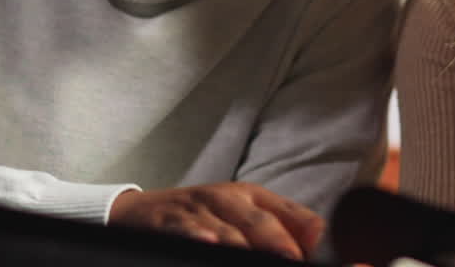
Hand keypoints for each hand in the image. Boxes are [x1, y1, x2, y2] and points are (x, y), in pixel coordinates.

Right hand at [108, 183, 323, 259]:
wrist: (141, 210)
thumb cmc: (201, 215)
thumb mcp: (240, 214)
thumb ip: (278, 225)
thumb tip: (313, 243)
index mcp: (251, 196)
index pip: (287, 210)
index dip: (303, 231)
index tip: (311, 252)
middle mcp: (228, 198)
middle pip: (260, 220)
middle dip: (278, 241)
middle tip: (291, 259)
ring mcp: (199, 208)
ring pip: (226, 227)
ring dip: (242, 243)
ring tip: (254, 256)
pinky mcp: (171, 219)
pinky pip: (186, 227)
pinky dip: (198, 234)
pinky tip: (209, 243)